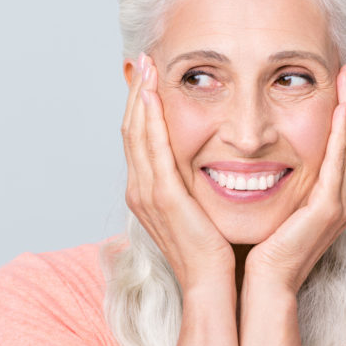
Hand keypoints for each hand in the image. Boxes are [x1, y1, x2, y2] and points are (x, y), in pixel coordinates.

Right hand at [121, 53, 235, 295]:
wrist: (212, 285)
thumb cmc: (214, 251)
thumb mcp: (200, 209)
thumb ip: (197, 184)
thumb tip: (208, 161)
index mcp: (147, 192)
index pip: (139, 139)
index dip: (139, 106)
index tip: (148, 77)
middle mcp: (139, 190)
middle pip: (131, 130)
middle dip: (135, 93)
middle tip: (142, 60)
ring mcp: (147, 193)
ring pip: (136, 133)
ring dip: (139, 97)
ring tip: (146, 66)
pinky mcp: (162, 197)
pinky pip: (151, 149)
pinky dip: (149, 119)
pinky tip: (151, 94)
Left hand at [244, 62, 345, 293]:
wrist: (263, 285)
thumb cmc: (260, 248)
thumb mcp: (272, 203)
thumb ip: (277, 178)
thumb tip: (256, 151)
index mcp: (331, 196)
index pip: (341, 145)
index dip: (343, 111)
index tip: (338, 80)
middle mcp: (343, 198)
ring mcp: (341, 204)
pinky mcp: (330, 209)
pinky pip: (341, 162)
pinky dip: (343, 133)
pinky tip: (343, 108)